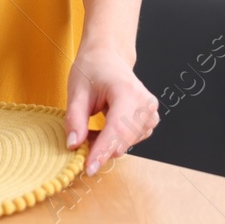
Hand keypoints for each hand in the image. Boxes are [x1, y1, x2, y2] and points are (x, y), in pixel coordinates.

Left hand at [64, 43, 159, 176]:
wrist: (108, 56)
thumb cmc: (93, 68)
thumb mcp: (76, 90)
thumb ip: (74, 119)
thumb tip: (73, 145)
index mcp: (127, 92)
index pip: (117, 129)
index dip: (102, 151)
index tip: (89, 168)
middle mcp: (144, 103)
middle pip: (124, 140)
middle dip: (101, 149)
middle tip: (80, 143)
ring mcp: (150, 112)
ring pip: (128, 143)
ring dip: (108, 143)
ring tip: (91, 127)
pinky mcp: (150, 119)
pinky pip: (132, 139)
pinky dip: (116, 139)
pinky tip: (104, 127)